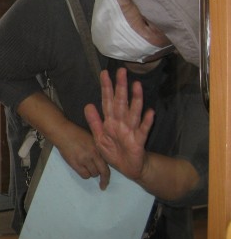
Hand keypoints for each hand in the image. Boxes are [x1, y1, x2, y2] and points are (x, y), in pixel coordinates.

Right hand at [17, 91, 109, 188]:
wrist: (63, 133)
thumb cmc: (76, 133)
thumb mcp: (92, 139)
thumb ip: (99, 149)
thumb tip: (103, 160)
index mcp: (98, 148)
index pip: (107, 165)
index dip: (108, 176)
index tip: (106, 182)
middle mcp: (93, 155)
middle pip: (101, 172)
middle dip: (103, 179)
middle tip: (102, 183)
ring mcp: (83, 160)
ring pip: (93, 174)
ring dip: (92, 173)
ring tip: (88, 167)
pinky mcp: (75, 163)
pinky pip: (84, 175)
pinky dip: (85, 174)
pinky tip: (83, 169)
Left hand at [84, 68, 153, 182]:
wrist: (128, 168)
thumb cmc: (114, 151)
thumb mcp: (99, 138)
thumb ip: (94, 122)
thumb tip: (88, 104)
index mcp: (110, 121)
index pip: (107, 101)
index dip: (106, 88)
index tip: (104, 74)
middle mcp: (121, 122)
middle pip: (121, 102)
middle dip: (120, 87)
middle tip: (121, 71)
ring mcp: (131, 130)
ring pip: (133, 112)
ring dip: (136, 99)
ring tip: (137, 85)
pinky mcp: (139, 141)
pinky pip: (143, 130)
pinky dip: (147, 122)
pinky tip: (150, 112)